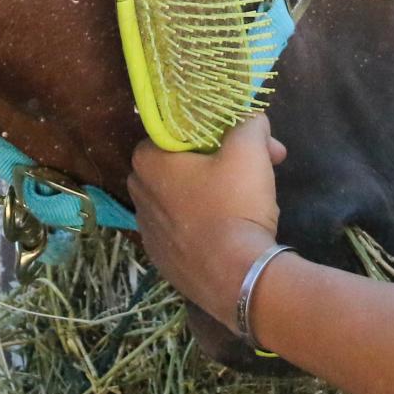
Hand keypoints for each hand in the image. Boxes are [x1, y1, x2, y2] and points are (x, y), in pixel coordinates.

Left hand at [126, 116, 286, 325]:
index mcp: (147, 163)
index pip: (175, 134)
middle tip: (255, 168)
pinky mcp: (163, 261)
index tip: (246, 142)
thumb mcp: (248, 150)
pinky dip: (206, 226)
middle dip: (219, 163)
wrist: (237, 276)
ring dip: (214, 194)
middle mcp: (138, 195)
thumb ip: (248, 123)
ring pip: (184, 201)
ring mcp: (148, 233)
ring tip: (250, 202)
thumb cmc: (234, 204)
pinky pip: (185, 232)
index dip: (215, 134)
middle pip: (182, 167)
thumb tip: (251, 117)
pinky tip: (233, 231)